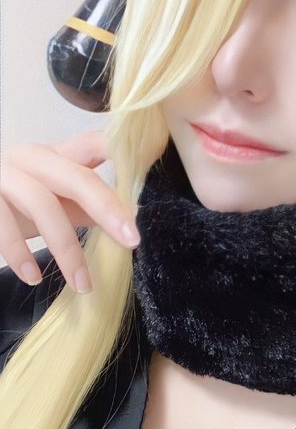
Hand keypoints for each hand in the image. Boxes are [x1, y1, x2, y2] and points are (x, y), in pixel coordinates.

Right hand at [0, 130, 140, 292]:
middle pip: (76, 176)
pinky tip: (33, 278)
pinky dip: (19, 254)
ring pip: (42, 204)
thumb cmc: (13, 202)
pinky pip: (3, 226)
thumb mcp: (52, 200)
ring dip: (66, 249)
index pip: (95, 143)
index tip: (148, 173)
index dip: (122, 153)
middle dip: (107, 208)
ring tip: (83, 285)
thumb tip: (128, 218)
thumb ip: (85, 206)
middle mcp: (30, 158)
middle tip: (131, 240)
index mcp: (55, 155)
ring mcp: (4, 175)